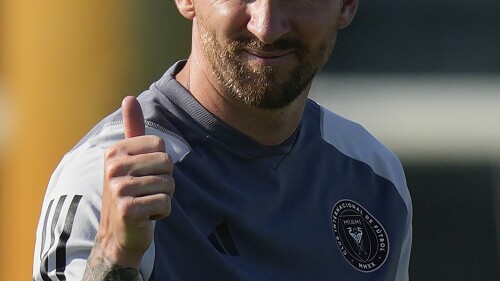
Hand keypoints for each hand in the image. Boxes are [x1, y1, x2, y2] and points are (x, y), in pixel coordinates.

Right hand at [96, 96, 174, 268]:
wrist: (119, 235)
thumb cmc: (130, 193)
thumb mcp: (129, 160)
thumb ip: (132, 130)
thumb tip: (129, 98)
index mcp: (115, 151)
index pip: (161, 146)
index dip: (161, 165)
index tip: (144, 176)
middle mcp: (113, 167)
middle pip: (167, 164)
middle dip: (165, 181)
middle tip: (146, 192)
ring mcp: (118, 188)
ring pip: (169, 184)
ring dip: (164, 198)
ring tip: (145, 203)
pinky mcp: (127, 209)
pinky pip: (165, 203)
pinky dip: (162, 212)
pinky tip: (146, 217)